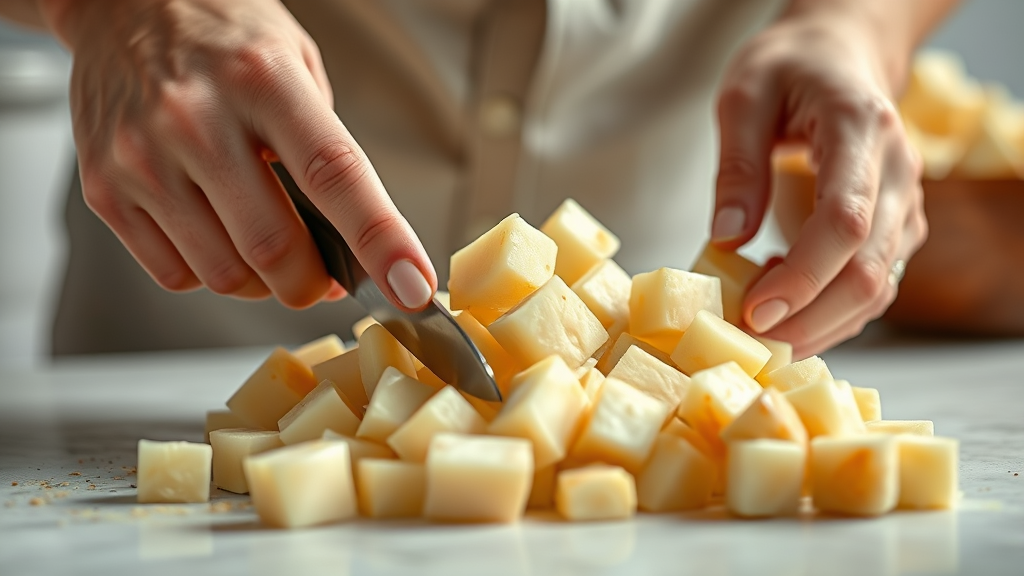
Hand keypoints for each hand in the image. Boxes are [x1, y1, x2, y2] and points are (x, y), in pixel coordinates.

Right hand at [41, 0, 435, 310]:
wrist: (121, 2)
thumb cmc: (224, 37)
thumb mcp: (296, 66)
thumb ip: (326, 149)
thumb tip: (352, 244)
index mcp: (262, 80)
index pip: (334, 176)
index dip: (380, 242)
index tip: (411, 287)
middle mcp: (196, 119)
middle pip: (274, 249)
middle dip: (315, 283)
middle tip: (327, 277)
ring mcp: (142, 158)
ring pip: (225, 274)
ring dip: (264, 283)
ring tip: (269, 245)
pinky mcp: (105, 190)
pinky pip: (176, 274)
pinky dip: (213, 274)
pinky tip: (219, 234)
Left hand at [710, 10, 927, 357]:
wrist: (840, 58)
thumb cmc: (790, 70)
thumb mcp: (743, 96)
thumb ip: (736, 167)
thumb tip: (725, 241)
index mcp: (861, 129)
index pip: (846, 220)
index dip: (803, 276)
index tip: (755, 311)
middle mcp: (898, 171)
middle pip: (869, 269)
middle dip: (809, 318)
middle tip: (749, 339)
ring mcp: (905, 204)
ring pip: (879, 288)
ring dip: (820, 324)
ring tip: (759, 328)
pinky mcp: (897, 228)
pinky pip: (873, 285)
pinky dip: (830, 311)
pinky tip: (783, 307)